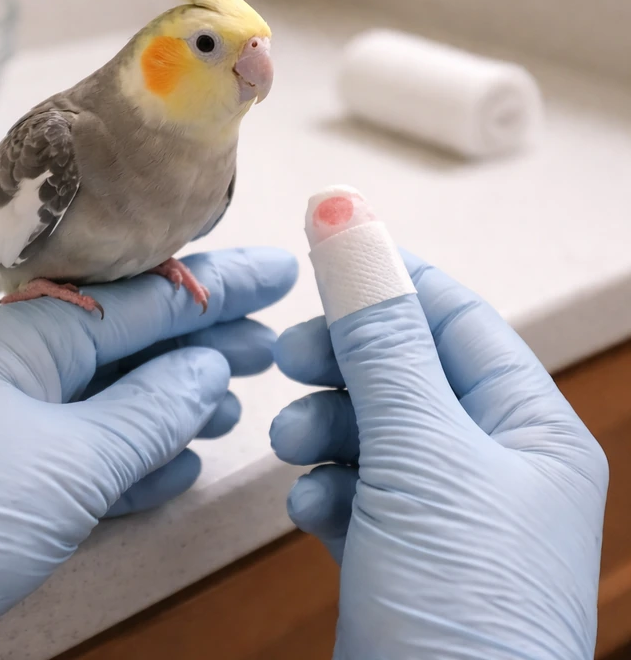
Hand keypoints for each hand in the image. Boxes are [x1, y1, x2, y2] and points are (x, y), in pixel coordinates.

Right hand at [270, 251, 607, 658]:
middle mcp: (493, 465)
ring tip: (295, 448)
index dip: (386, 284)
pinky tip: (312, 510)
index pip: (454, 318)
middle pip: (402, 373)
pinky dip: (325, 490)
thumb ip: (377, 333)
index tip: (316, 259)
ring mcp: (443, 513)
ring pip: (368, 431)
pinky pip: (353, 492)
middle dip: (341, 365)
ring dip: (323, 429)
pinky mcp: (398, 556)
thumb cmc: (459, 600)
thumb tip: (347, 215)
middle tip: (287, 361)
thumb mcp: (417, 449)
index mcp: (529, 428)